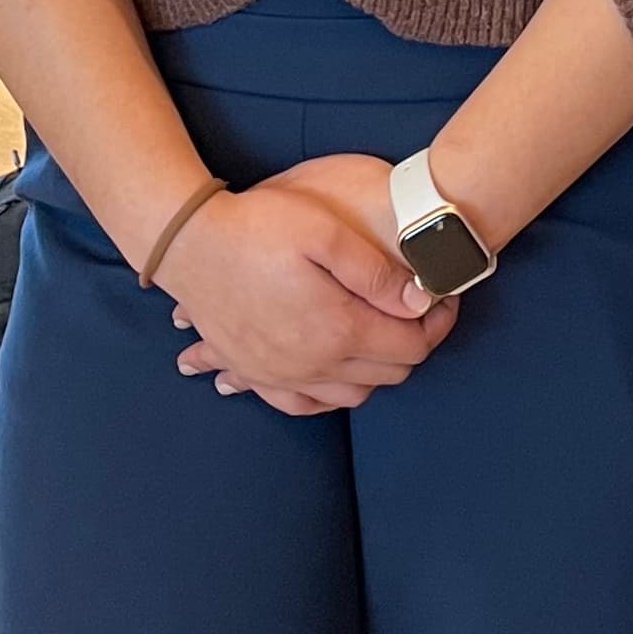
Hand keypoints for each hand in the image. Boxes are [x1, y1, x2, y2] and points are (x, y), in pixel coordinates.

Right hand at [152, 155, 451, 414]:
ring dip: (376, 370)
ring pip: (351, 395)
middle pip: (388, 374)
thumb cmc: (256, 228)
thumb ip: (375, 270)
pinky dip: (328, 395)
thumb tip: (419, 300)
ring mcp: (281, 375)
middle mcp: (313, 364)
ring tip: (383, 333)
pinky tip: (333, 374)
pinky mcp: (255, 373)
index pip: (411, 346)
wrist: (188, 245)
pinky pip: (303, 405)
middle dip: (414, 344)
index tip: (444, 295)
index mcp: (337, 329)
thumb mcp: (323, 230)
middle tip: (419, 309)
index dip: (438, 322)